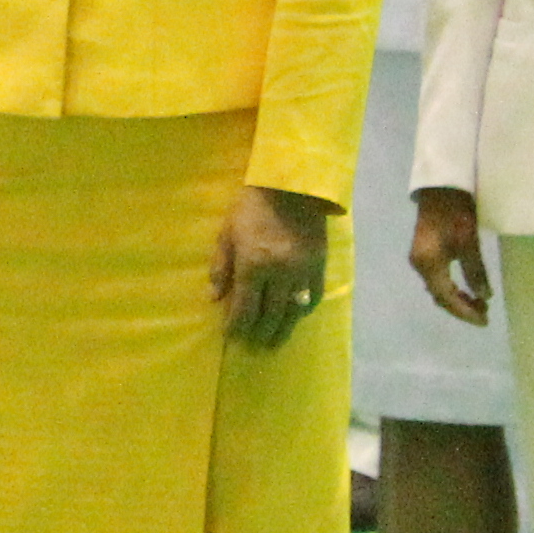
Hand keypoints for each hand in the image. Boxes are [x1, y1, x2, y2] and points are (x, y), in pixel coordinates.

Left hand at [215, 183, 329, 351]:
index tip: (231, 337)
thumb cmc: (251, 206)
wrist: (291, 185)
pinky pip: (312, 297)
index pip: (244, 308)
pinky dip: (302, 310)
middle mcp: (279, 274)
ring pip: (292, 312)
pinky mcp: (319, 266)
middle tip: (253, 347)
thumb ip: (220, 266)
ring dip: (282, 330)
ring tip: (274, 343)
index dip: (237, 326)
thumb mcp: (227, 232)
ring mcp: (302, 272)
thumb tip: (214, 298)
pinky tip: (295, 317)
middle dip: (259, 333)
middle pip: (269, 315)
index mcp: (253, 265)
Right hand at [408, 186, 490, 326]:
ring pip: (438, 289)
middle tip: (485, 313)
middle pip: (440, 297)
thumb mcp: (469, 242)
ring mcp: (419, 259)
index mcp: (428, 264)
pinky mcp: (423, 252)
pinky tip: (465, 288)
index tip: (485, 321)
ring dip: (456, 299)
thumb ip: (475, 271)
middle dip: (461, 308)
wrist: (440, 187)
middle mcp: (419, 265)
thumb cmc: (455, 212)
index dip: (466, 312)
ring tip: (479, 303)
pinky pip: (436, 279)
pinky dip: (451, 288)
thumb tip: (484, 297)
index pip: (447, 298)